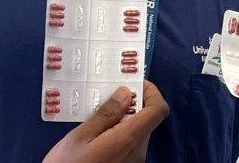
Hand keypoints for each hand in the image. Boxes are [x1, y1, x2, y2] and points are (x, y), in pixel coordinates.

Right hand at [43, 81, 168, 162]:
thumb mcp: (80, 137)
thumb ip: (106, 114)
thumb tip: (126, 92)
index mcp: (128, 140)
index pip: (158, 110)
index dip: (151, 92)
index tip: (133, 84)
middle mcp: (138, 152)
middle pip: (147, 119)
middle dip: (132, 105)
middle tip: (108, 97)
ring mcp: (134, 162)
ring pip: (138, 131)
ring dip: (124, 120)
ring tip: (98, 117)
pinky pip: (131, 144)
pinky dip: (120, 133)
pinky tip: (99, 135)